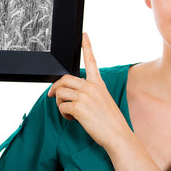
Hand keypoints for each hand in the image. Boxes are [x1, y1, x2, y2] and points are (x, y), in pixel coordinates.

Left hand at [48, 33, 130, 149]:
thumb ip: (89, 93)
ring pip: (61, 92)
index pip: (91, 61)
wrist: (118, 135)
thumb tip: (70, 93)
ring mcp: (85, 96)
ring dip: (60, 104)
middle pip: (64, 78)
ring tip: (70, 113)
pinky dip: (64, 114)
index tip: (83, 34)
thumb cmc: (110, 122)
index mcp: (98, 83)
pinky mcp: (79, 108)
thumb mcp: (103, 100)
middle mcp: (91, 87)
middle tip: (52, 95)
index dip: (86, 46)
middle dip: (55, 87)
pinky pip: (62, 107)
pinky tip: (74, 119)